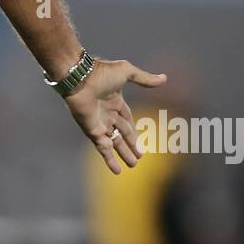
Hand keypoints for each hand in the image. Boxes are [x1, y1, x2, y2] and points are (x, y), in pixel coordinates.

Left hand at [62, 58, 165, 173]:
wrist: (79, 78)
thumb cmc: (101, 72)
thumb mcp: (127, 72)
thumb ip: (145, 78)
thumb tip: (164, 78)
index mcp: (115, 100)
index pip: (127, 120)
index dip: (134, 131)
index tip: (141, 143)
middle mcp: (107, 113)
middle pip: (121, 133)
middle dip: (130, 145)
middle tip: (139, 159)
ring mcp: (99, 123)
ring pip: (114, 143)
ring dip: (123, 154)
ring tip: (132, 166)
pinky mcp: (92, 130)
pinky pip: (102, 147)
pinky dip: (109, 159)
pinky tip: (117, 170)